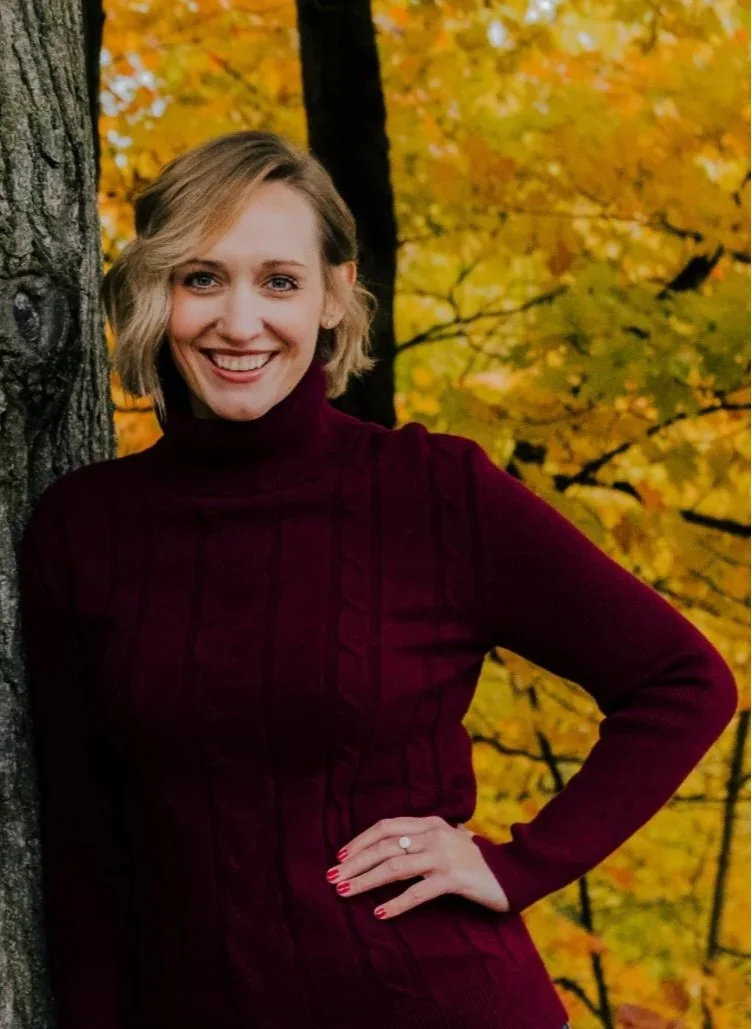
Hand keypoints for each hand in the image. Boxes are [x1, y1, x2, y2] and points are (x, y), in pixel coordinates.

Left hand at [325, 816, 509, 919]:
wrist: (517, 871)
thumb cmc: (479, 861)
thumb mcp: (451, 841)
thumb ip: (426, 839)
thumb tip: (393, 847)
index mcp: (431, 823)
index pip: (386, 826)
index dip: (361, 841)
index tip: (341, 857)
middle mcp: (434, 835)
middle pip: (385, 845)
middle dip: (355, 862)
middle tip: (333, 878)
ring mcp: (444, 856)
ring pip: (395, 866)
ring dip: (366, 880)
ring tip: (346, 892)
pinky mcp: (454, 879)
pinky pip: (419, 891)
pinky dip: (397, 903)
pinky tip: (380, 913)